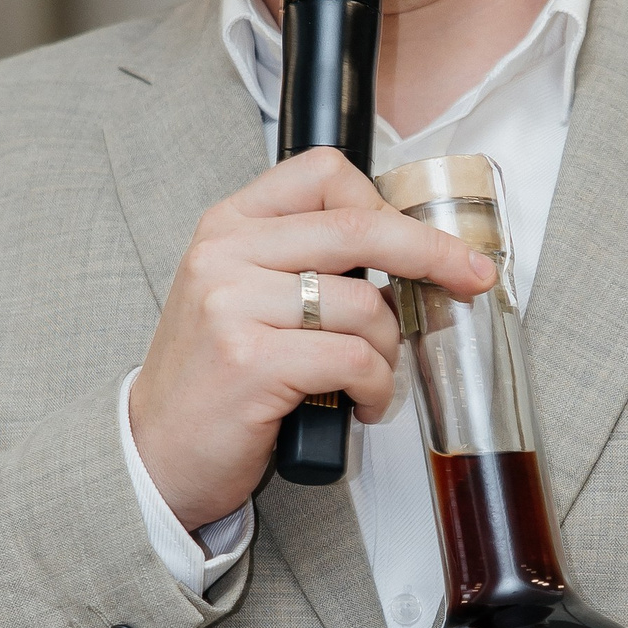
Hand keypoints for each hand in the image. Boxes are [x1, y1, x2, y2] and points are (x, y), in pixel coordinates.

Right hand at [128, 148, 495, 531]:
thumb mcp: (242, 296)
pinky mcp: (251, 362)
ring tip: (371, 379)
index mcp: (228, 226)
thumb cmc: (214, 379)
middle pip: (359, 227)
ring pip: (364, 305)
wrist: (155, 453)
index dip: (387, 203)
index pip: (323, 174)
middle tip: (472, 277)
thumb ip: (302, 262)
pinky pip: (354, 359)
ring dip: (389, 350)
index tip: (424, 240)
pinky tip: (361, 403)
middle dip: (432, 254)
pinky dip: (376, 387)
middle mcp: (225, 254)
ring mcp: (233, 306)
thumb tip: (403, 250)